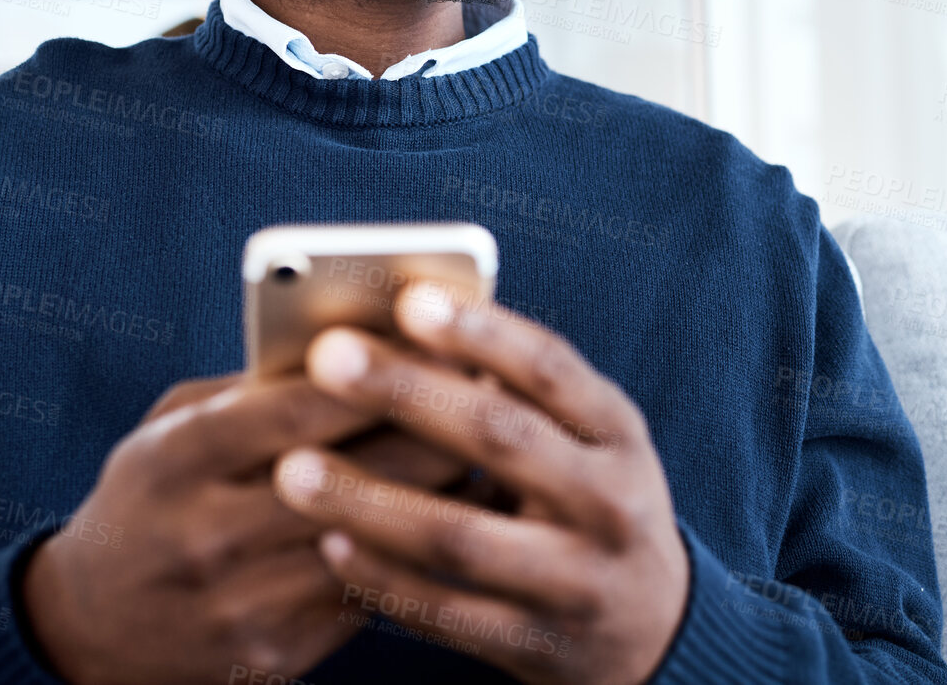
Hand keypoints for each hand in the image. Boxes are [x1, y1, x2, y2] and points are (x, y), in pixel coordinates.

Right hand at [21, 371, 471, 684]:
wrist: (90, 628)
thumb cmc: (149, 499)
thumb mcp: (169, 430)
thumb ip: (250, 393)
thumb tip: (357, 349)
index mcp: (174, 462)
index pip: (289, 412)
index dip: (370, 377)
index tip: (437, 343)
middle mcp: (203, 535)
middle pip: (344, 479)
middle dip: (427, 434)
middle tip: (491, 396)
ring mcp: (239, 604)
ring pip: (368, 545)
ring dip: (436, 501)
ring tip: (487, 457)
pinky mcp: (272, 658)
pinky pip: (365, 599)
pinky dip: (414, 555)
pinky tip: (450, 521)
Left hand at [273, 284, 690, 684]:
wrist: (654, 630)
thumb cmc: (585, 500)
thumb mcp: (582, 439)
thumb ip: (514, 391)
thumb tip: (399, 323)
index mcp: (617, 433)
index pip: (550, 368)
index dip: (480, 331)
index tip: (407, 298)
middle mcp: (610, 503)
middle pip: (501, 439)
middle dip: (408, 392)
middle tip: (326, 356)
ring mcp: (578, 582)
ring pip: (461, 537)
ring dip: (370, 500)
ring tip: (293, 469)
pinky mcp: (539, 648)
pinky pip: (447, 614)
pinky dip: (384, 579)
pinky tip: (329, 545)